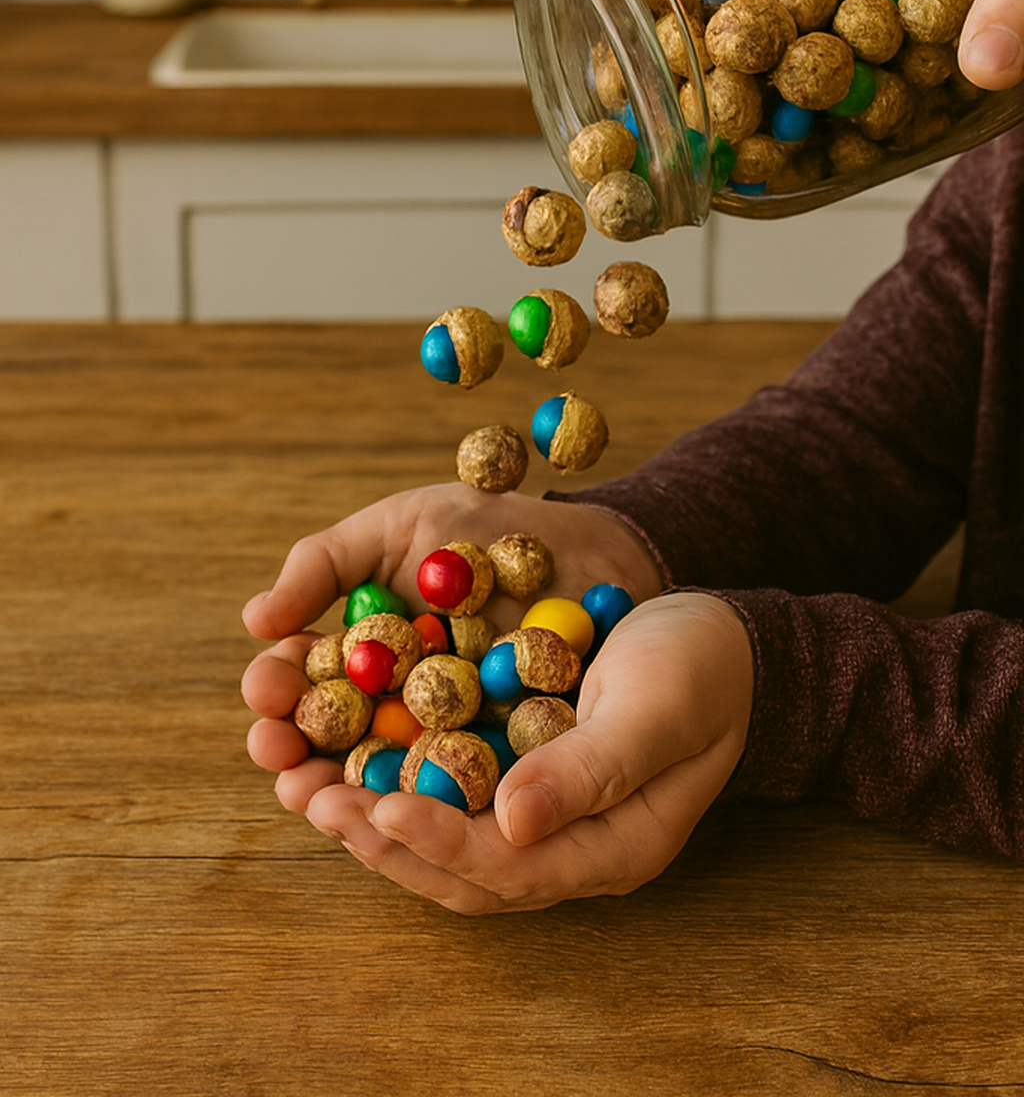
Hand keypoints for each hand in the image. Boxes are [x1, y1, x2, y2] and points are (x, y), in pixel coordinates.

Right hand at [242, 481, 662, 825]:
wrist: (590, 544)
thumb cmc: (483, 526)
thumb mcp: (398, 527)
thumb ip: (325, 564)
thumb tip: (255, 620)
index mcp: (359, 658)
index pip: (300, 688)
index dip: (274, 696)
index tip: (264, 693)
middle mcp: (394, 710)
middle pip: (329, 750)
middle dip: (296, 761)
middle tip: (282, 762)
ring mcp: (448, 745)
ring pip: (386, 788)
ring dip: (349, 802)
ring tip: (324, 802)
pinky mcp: (503, 770)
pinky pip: (464, 799)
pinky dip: (435, 809)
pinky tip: (411, 811)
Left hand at [247, 591, 752, 913]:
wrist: (726, 638)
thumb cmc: (702, 668)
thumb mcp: (657, 708)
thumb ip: (594, 769)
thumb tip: (512, 822)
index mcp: (610, 847)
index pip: (509, 867)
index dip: (438, 842)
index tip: (375, 808)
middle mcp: (568, 845)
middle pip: (461, 870)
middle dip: (381, 840)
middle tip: (309, 801)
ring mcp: (542, 812)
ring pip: (445, 837)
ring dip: (373, 816)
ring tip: (304, 785)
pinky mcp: (521, 772)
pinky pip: (449, 790)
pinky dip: (397, 776)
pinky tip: (347, 749)